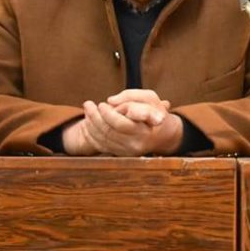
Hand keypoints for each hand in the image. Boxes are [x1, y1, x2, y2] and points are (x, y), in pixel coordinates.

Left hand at [61, 88, 181, 156]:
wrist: (162, 134)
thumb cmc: (154, 112)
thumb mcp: (150, 98)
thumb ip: (131, 95)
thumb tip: (111, 101)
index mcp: (144, 130)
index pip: (122, 124)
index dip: (109, 114)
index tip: (102, 104)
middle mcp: (135, 144)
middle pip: (109, 131)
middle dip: (95, 117)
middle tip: (88, 104)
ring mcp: (127, 152)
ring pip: (102, 139)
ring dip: (91, 124)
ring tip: (87, 110)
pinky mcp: (120, 154)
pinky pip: (101, 145)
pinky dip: (91, 134)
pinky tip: (88, 122)